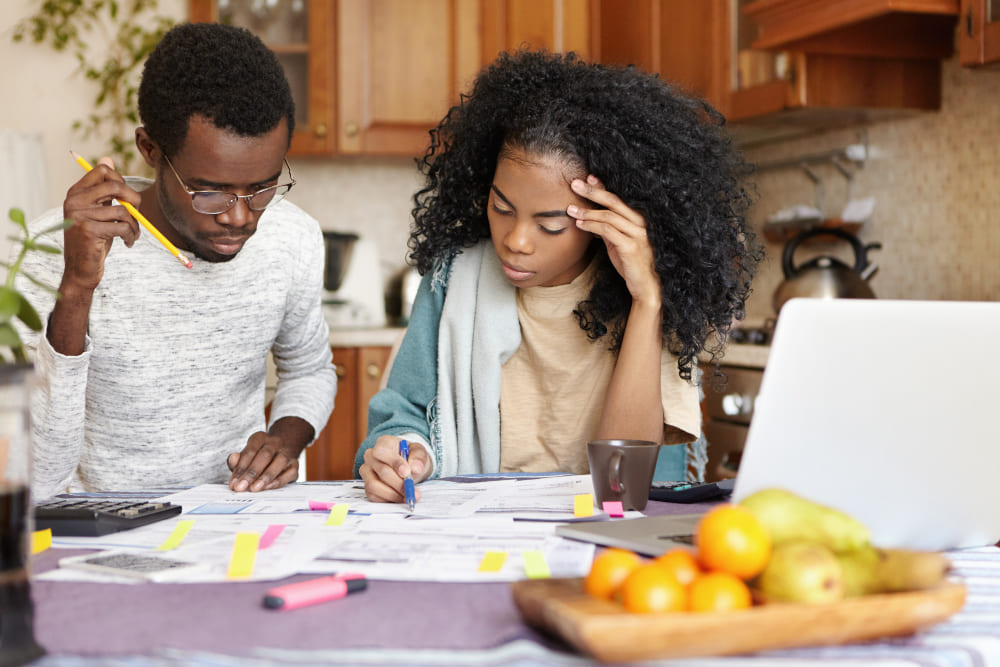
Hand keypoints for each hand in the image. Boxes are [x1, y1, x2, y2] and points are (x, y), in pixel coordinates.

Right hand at [61, 157, 142, 292]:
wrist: (80, 270)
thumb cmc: (94, 240)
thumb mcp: (98, 211)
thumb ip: (103, 189)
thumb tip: (108, 158)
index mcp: (76, 193)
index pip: (102, 170)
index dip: (121, 180)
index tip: (126, 197)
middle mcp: (74, 201)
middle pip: (115, 186)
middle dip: (134, 200)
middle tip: (137, 214)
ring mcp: (80, 215)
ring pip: (123, 211)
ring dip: (135, 226)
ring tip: (132, 235)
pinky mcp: (89, 231)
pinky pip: (122, 226)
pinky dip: (131, 235)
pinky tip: (127, 242)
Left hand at [227, 431, 300, 491]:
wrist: (279, 451)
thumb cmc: (257, 457)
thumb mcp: (245, 456)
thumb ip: (236, 460)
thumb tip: (233, 459)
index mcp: (260, 438)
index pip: (250, 451)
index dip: (241, 468)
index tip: (233, 483)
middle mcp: (275, 442)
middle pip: (265, 455)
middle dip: (252, 473)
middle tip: (241, 487)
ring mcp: (287, 453)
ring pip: (280, 461)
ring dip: (266, 476)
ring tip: (254, 488)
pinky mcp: (295, 464)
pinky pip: (290, 472)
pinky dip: (278, 481)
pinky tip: (267, 487)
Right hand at [359, 435, 430, 502]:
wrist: (410, 468)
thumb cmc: (412, 458)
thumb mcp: (419, 452)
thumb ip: (418, 457)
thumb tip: (415, 468)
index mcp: (383, 443)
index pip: (381, 452)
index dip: (395, 463)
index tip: (407, 473)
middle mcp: (370, 456)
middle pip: (381, 471)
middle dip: (398, 483)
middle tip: (412, 490)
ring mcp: (367, 472)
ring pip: (374, 485)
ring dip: (393, 494)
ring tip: (407, 496)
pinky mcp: (367, 486)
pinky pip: (374, 496)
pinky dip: (388, 499)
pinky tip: (400, 498)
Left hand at [567, 175, 660, 308]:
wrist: (645, 286)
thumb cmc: (631, 264)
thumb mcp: (618, 242)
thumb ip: (608, 228)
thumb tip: (589, 217)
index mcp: (637, 219)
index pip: (617, 198)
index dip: (602, 187)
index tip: (587, 178)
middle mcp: (640, 223)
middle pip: (613, 202)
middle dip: (592, 192)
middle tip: (574, 184)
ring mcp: (637, 234)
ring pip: (608, 216)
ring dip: (587, 212)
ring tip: (570, 210)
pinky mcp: (631, 247)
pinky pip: (608, 232)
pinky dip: (592, 226)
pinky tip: (580, 225)